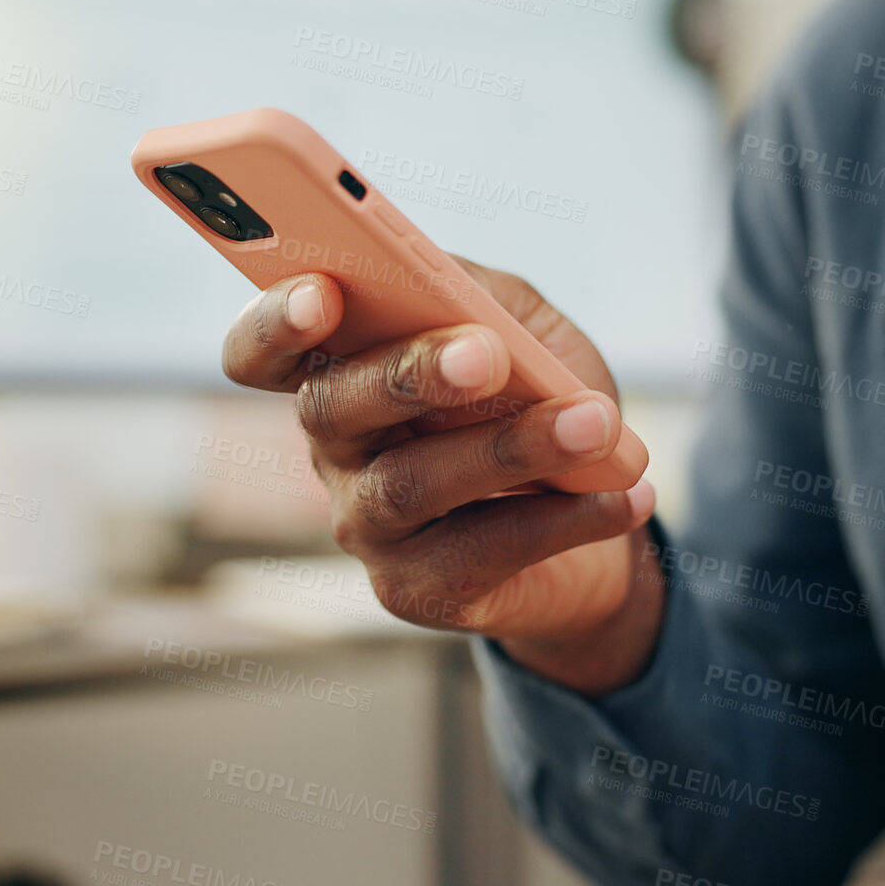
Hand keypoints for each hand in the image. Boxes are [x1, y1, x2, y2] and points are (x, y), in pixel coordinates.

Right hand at [220, 258, 663, 694]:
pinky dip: (561, 518)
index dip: (273, 324)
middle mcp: (333, 448)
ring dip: (509, 449)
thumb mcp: (520, 326)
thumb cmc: (535, 398)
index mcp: (339, 367)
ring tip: (595, 424)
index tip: (320, 295)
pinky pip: (479, 551)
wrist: (590, 513)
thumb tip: (464, 297)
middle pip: (332, 408)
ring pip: (410, 484)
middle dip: (408, 375)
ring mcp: (365, 524)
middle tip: (485, 356)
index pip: (262, 351)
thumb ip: (485, 298)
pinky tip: (621, 493)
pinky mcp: (415, 590)